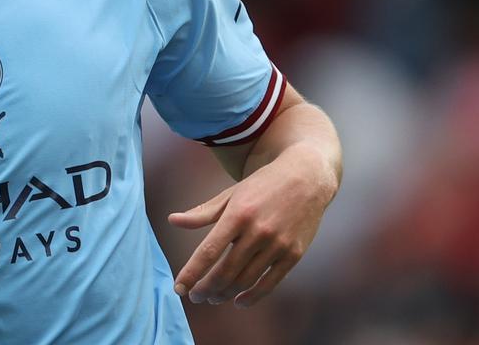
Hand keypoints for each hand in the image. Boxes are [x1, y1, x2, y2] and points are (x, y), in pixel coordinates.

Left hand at [168, 146, 334, 307]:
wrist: (306, 178)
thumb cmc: (262, 186)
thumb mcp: (230, 194)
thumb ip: (202, 212)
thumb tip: (172, 221)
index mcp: (237, 214)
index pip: (208, 251)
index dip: (192, 273)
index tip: (179, 288)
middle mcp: (258, 231)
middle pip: (226, 271)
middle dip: (206, 288)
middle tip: (195, 296)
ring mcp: (278, 244)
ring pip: (246, 280)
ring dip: (226, 294)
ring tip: (213, 297)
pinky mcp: (294, 254)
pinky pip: (270, 283)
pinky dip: (253, 296)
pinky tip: (238, 301)